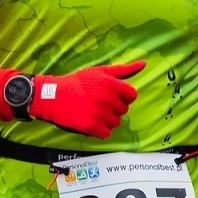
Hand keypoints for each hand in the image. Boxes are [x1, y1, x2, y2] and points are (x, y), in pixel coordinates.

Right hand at [29, 61, 145, 138]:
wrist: (53, 96)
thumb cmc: (78, 82)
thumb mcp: (100, 71)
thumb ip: (123, 70)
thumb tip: (143, 63)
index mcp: (111, 84)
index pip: (132, 95)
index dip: (123, 96)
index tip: (112, 95)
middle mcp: (107, 99)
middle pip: (123, 110)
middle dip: (113, 107)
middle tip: (98, 102)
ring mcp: (99, 114)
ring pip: (115, 122)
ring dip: (107, 119)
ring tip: (93, 111)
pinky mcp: (91, 127)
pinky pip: (106, 133)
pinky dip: (100, 130)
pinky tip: (90, 120)